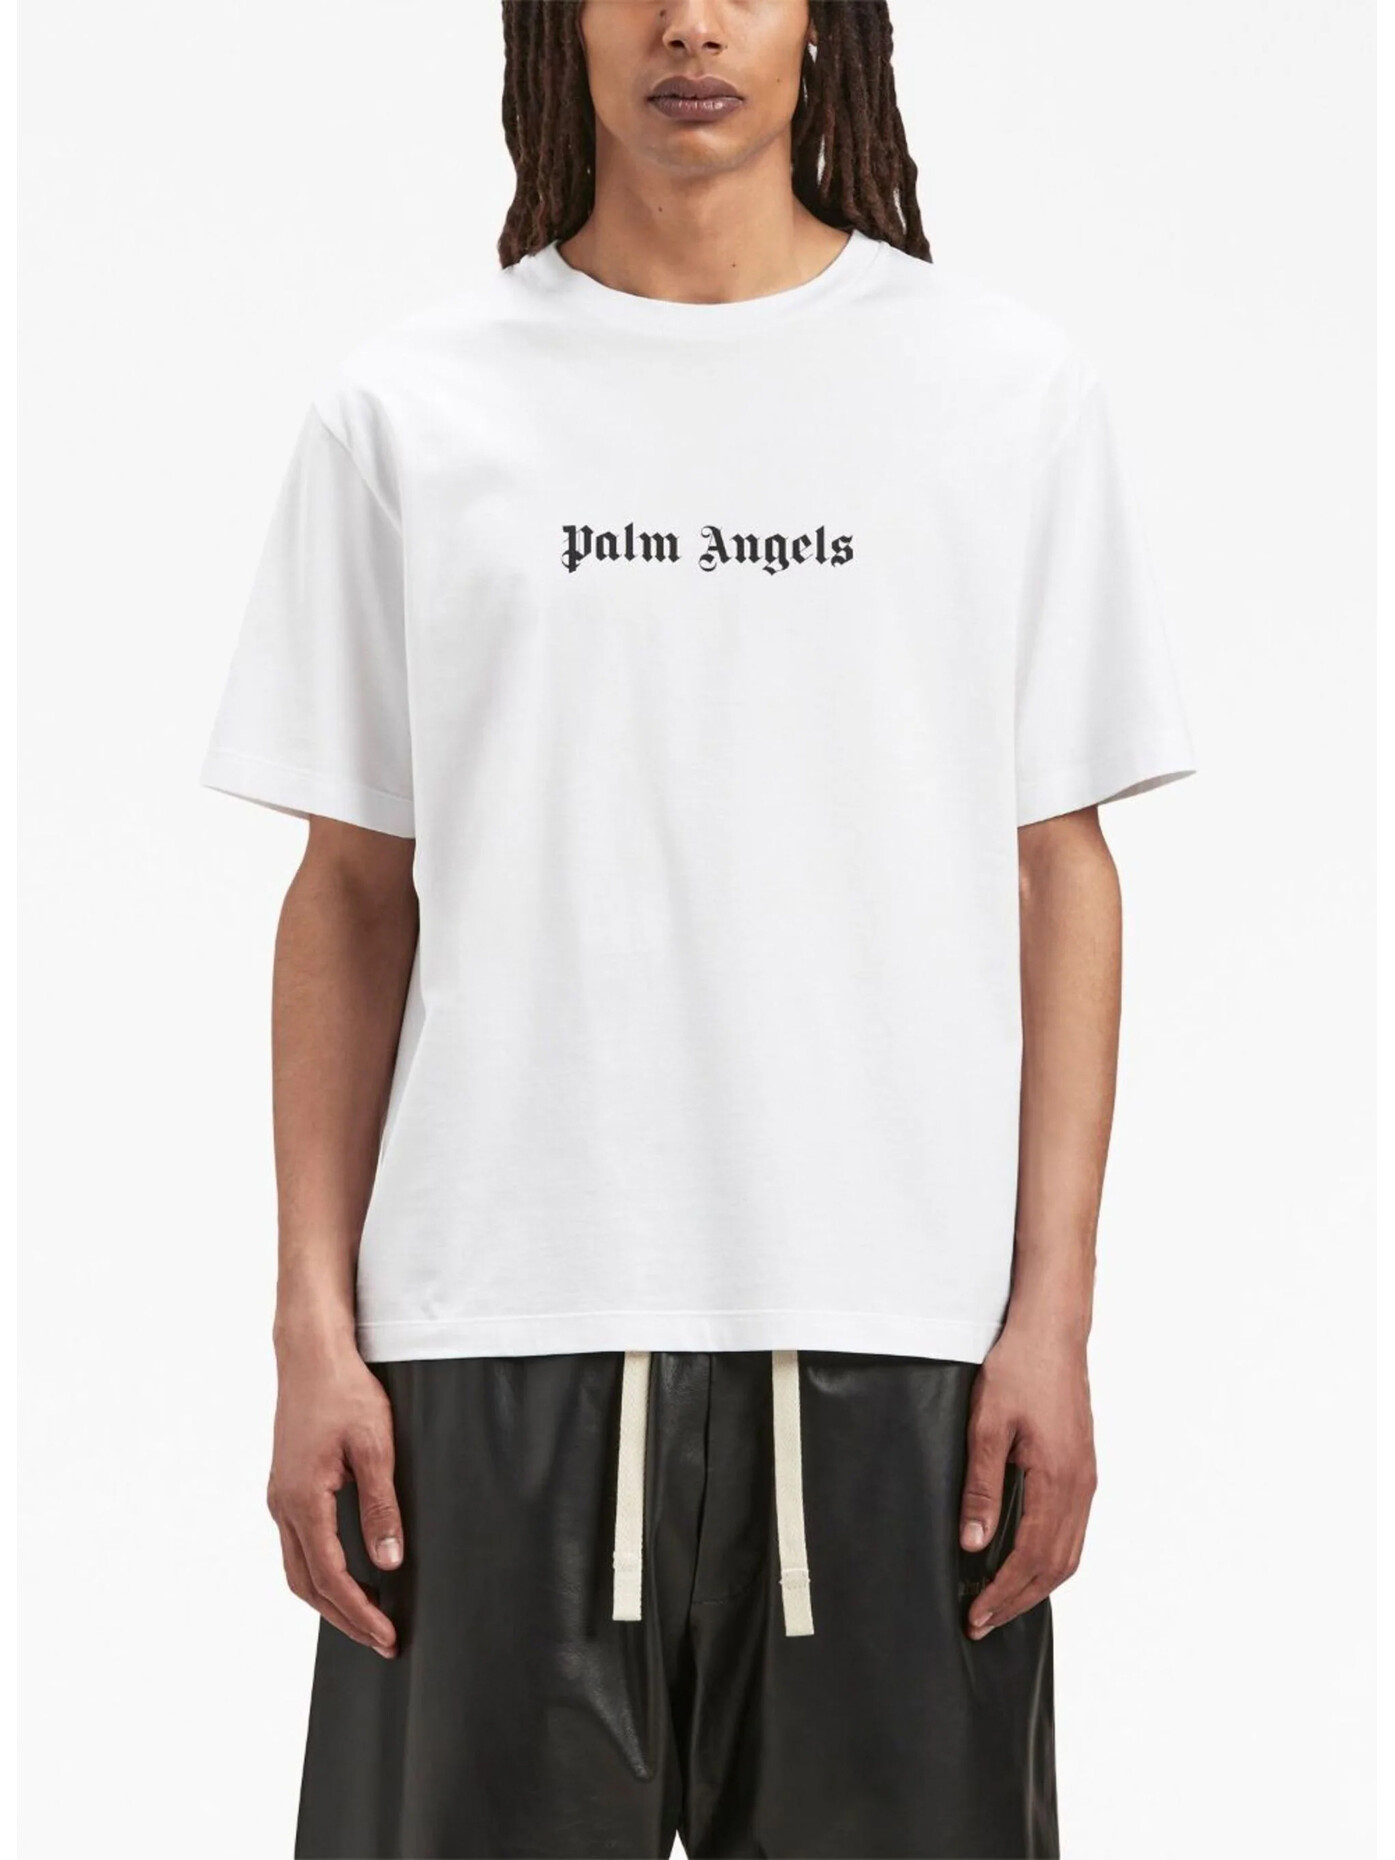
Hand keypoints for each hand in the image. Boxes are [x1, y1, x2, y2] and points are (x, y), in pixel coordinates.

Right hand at [267, 1336, 403, 1656]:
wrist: (311, 1355)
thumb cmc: (345, 1393)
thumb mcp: (376, 1446)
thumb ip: (380, 1506)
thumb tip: (387, 1561)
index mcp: (302, 1500)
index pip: (331, 1576)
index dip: (359, 1612)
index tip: (386, 1636)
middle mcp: (283, 1506)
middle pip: (307, 1585)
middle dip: (344, 1618)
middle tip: (382, 1640)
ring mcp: (280, 1498)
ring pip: (298, 1569)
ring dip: (330, 1600)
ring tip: (368, 1617)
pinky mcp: (285, 1488)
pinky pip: (298, 1547)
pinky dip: (320, 1573)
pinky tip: (346, 1575)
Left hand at [958, 1320, 1096, 1638]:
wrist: (1052, 1332)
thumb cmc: (1018, 1370)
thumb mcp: (986, 1425)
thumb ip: (981, 1486)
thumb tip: (974, 1543)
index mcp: (1058, 1480)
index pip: (1031, 1558)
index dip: (1003, 1594)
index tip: (976, 1616)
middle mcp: (1081, 1488)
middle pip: (1055, 1567)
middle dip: (1018, 1600)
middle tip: (983, 1622)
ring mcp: (1086, 1480)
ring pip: (1069, 1553)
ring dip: (1036, 1584)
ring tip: (1001, 1602)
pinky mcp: (1083, 1469)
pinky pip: (1073, 1531)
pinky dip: (1051, 1559)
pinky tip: (1028, 1562)